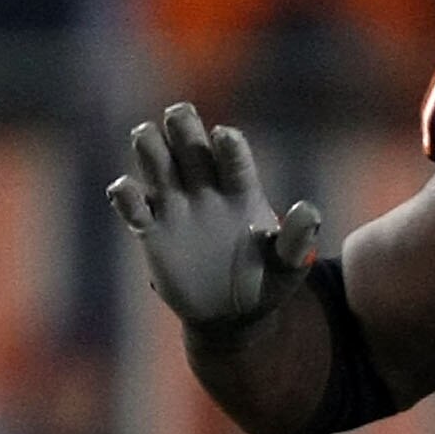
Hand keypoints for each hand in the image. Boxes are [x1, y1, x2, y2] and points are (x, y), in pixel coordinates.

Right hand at [110, 102, 321, 334]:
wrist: (232, 317)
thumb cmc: (267, 283)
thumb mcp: (290, 266)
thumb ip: (298, 239)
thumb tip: (309, 210)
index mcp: (242, 191)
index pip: (233, 156)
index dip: (228, 144)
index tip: (223, 135)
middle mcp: (206, 189)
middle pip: (190, 143)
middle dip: (183, 125)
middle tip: (177, 116)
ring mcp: (177, 206)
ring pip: (156, 160)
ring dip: (149, 145)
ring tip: (147, 138)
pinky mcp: (152, 231)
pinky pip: (132, 204)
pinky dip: (125, 194)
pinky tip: (126, 192)